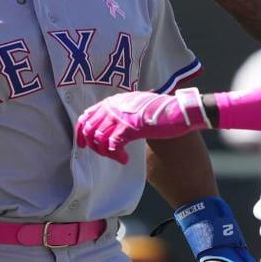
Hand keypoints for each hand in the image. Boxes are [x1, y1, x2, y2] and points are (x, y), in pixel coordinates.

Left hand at [75, 89, 209, 163]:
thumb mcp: (139, 106)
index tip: (82, 144)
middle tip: (103, 154)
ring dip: (106, 152)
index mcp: (115, 101)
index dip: (81, 131)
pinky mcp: (129, 128)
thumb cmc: (163, 111)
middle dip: (93, 145)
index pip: (87, 114)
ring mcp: (120, 117)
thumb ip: (125, 111)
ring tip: (118, 157)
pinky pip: (112, 145)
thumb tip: (116, 124)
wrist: (179, 111)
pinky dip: (116, 155)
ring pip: (99, 138)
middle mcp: (114, 106)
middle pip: (89, 128)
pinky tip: (125, 160)